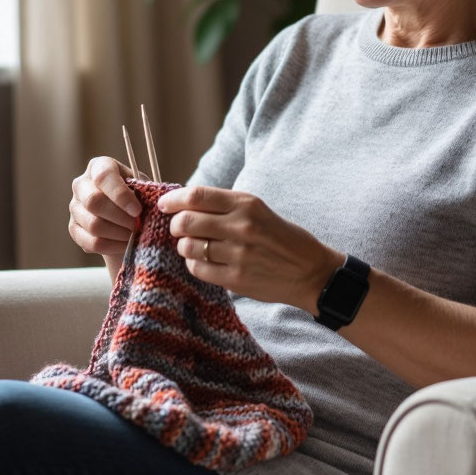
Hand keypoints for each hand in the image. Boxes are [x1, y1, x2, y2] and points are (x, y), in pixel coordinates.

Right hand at [68, 156, 141, 256]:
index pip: (104, 176)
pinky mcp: (74, 229)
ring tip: (134, 235)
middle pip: (94, 201)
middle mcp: (81, 184)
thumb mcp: (142, 188)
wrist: (125, 215)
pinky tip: (126, 244)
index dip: (121, 195)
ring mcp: (75, 207)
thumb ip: (144, 192)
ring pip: (93, 224)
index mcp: (99, 166)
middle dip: (120, 217)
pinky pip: (91, 242)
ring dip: (118, 233)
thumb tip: (147, 206)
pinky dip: (112, 246)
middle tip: (137, 225)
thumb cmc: (136, 196)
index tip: (137, 210)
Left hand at [157, 185, 341, 310]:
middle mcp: (242, 226)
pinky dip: (194, 264)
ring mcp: (239, 254)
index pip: (197, 196)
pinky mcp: (237, 279)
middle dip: (176, 224)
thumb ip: (225, 206)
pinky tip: (203, 261)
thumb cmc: (281, 237)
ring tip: (193, 246)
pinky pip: (198, 269)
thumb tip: (184, 204)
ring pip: (189, 247)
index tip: (165, 204)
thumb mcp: (258, 210)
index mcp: (247, 203)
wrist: (310, 271)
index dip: (174, 200)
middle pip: (187, 221)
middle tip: (179, 228)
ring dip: (184, 246)